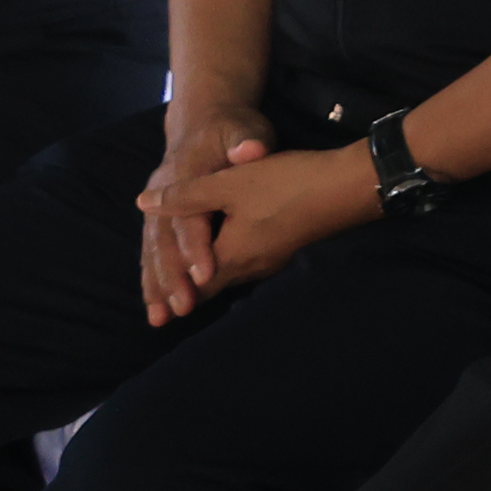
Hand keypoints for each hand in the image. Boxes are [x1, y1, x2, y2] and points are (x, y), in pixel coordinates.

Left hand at [134, 131, 376, 320]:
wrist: (348, 186)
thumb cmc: (286, 185)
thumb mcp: (230, 184)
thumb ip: (185, 196)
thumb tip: (142, 203)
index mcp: (231, 255)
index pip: (192, 285)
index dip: (170, 292)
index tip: (154, 307)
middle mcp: (251, 266)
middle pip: (211, 287)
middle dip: (187, 291)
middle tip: (163, 303)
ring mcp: (272, 259)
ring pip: (230, 276)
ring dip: (208, 278)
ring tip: (188, 279)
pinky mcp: (286, 247)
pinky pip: (247, 265)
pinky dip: (228, 264)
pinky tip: (227, 252)